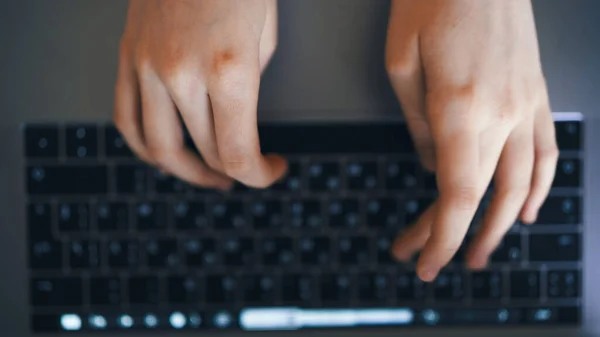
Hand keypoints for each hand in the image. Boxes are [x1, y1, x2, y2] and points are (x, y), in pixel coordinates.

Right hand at [114, 0, 285, 189]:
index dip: (260, 175)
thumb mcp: (264, 37)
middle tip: (248, 171)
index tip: (274, 169)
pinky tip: (165, 153)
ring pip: (158, 148)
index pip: (238, 154)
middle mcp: (182, 74)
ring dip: (187, 172)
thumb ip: (248, 86)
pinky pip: (126, 118)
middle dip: (234, 171)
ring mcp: (147, 66)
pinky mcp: (128, 55)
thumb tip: (236, 117)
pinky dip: (145, 146)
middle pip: (205, 153)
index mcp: (230, 71)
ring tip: (207, 175)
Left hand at [385, 0, 557, 280]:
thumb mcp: (402, 61)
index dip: (441, 237)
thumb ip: (418, 123)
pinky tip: (526, 210)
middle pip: (479, 195)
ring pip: (519, 183)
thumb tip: (430, 165)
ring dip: (498, 226)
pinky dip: (539, 187)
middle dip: (450, 235)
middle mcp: (501, 113)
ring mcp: (527, 104)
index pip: (456, 194)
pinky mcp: (537, 93)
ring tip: (480, 255)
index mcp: (459, 107)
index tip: (424, 264)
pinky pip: (546, 151)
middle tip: (424, 257)